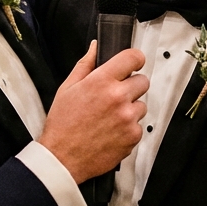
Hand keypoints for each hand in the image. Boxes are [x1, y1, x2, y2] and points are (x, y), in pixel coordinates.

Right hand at [39, 42, 147, 182]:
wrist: (62, 158)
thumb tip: (95, 47)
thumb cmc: (62, 125)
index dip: (134, 59)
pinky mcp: (133, 136)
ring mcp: (128, 118)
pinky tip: (111, 131)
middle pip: (143, 81)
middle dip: (131, 86)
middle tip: (115, 96)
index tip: (131, 64)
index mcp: (102, 82)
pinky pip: (139, 126)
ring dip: (130, 108)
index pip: (133, 57)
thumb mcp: (67, 88)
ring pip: (142, 105)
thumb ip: (85, 65)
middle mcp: (118, 98)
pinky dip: (128, 128)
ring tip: (109, 117)